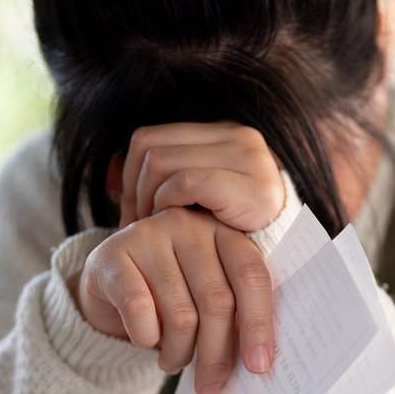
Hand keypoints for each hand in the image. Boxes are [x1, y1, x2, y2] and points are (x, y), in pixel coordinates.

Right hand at [73, 207, 273, 393]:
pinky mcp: (112, 254)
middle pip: (217, 300)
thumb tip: (257, 364)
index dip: (258, 324)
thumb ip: (234, 316)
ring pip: (180, 313)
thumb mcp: (205, 297)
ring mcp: (149, 235)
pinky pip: (139, 310)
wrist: (109, 284)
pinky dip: (146, 338)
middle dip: (217, 354)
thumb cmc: (169, 296)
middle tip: (210, 387)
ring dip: (179, 352)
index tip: (259, 367)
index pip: (251, 276)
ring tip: (173, 361)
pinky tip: (146, 341)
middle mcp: (188, 226)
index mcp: (223, 233)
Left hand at [117, 122, 284, 232]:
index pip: (148, 138)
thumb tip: (105, 175)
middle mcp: (236, 135)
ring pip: (161, 162)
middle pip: (149, 147)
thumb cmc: (233, 235)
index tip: (132, 215)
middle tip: (138, 228)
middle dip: (133, 191)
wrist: (289, 259)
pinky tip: (177, 229)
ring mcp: (248, 156)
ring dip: (149, 201)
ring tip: (156, 231)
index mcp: (220, 133)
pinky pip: (187, 182)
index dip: (128, 177)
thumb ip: (162, 181)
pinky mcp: (253, 184)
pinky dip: (170, 205)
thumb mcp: (195, 201)